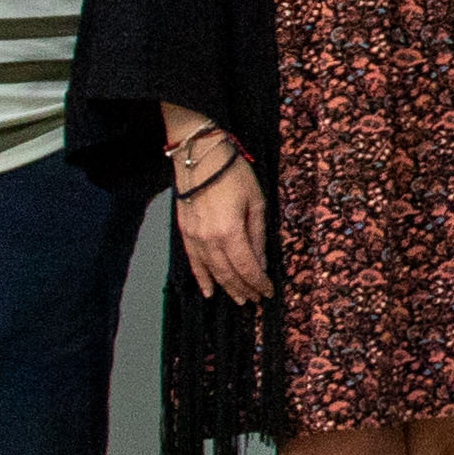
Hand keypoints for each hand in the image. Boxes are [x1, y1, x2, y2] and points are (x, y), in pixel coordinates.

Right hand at [172, 151, 271, 305]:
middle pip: (230, 274)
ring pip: (212, 272)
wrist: (199, 156)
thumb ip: (258, 236)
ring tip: (239, 299)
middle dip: (245, 289)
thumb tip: (261, 262)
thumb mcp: (256, 202)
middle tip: (256, 299)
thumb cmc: (232, 173)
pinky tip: (209, 291)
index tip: (268, 292)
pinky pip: (194, 262)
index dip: (259, 283)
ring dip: (227, 287)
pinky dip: (202, 278)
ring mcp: (195, 238)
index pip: (247, 268)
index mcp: (230, 232)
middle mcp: (210, 240)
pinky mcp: (185, 232)